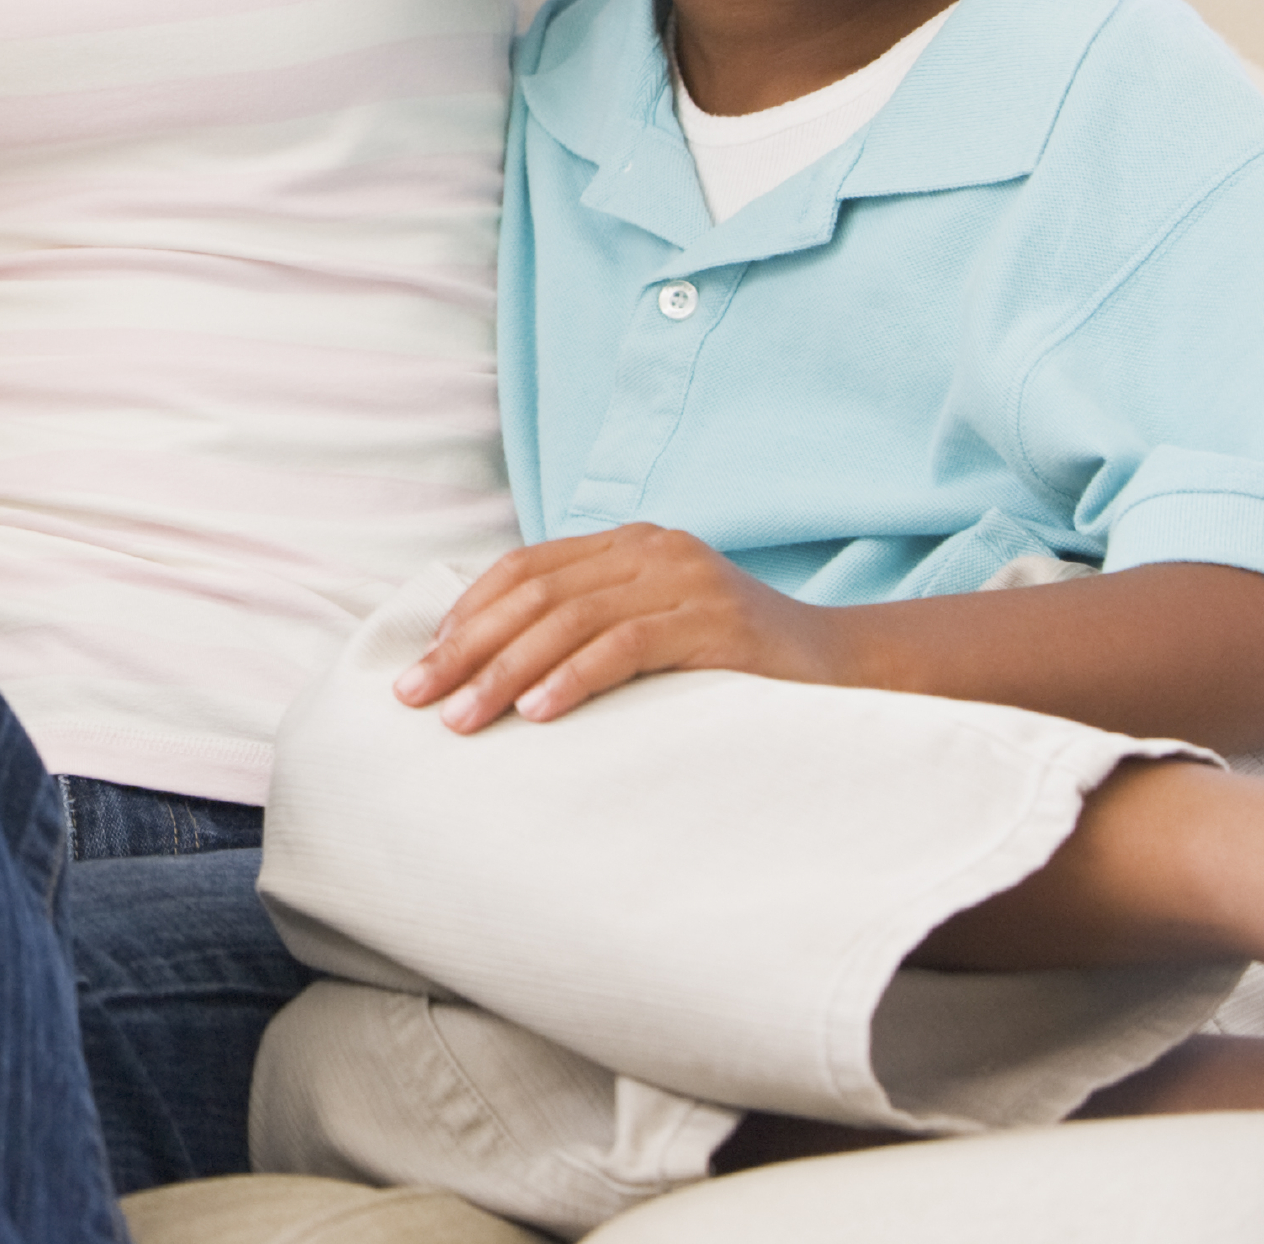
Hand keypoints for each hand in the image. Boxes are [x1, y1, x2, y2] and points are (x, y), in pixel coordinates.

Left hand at [392, 524, 852, 730]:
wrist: (847, 673)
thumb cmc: (735, 667)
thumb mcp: (654, 633)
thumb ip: (591, 628)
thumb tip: (489, 667)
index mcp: (628, 545)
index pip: (524, 568)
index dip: (467, 613)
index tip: (422, 663)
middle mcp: (652, 550)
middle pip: (533, 593)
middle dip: (467, 647)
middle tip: (417, 697)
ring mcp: (685, 581)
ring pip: (569, 620)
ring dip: (505, 671)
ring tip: (463, 719)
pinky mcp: (716, 623)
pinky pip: (625, 647)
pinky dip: (573, 679)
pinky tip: (536, 712)